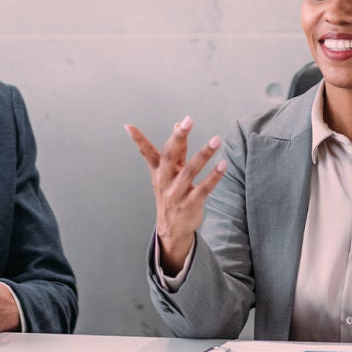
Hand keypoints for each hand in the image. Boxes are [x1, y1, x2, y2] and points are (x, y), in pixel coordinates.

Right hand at [125, 117, 227, 274]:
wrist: (172, 229)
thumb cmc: (172, 194)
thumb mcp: (170, 174)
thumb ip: (177, 150)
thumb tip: (178, 125)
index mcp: (158, 172)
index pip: (146, 153)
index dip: (138, 140)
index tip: (129, 126)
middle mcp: (165, 181)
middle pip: (169, 156)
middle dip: (178, 138)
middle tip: (187, 121)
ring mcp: (177, 193)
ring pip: (189, 171)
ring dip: (203, 154)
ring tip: (216, 139)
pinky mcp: (190, 203)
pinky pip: (203, 188)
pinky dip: (214, 176)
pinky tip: (223, 164)